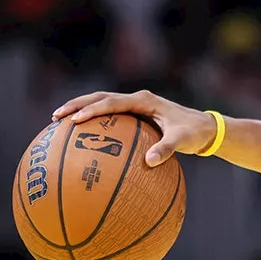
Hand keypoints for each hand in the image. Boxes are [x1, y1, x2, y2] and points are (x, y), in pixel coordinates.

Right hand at [52, 90, 218, 166]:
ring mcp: (135, 106)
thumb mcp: (182, 141)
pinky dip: (94, 121)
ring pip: (102, 104)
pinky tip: (82, 137)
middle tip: (56, 116)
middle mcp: (136, 99)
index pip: (112, 102)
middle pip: (100, 98)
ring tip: (60, 122)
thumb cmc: (193, 132)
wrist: (204, 128)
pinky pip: (110, 116)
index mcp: (144, 100)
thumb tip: (150, 162)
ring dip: (82, 110)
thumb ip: (166, 149)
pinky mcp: (135, 115)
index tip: (75, 119)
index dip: (92, 110)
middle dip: (77, 105)